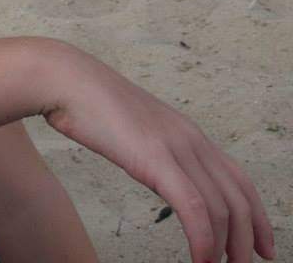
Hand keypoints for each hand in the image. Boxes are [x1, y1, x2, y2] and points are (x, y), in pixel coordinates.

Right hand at [41, 41, 275, 262]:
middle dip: (249, 237)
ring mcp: (175, 147)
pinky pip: (194, 207)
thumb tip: (156, 172)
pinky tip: (199, 258)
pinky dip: (203, 239)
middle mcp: (190, 139)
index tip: (259, 244)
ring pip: (222, 207)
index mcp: (186, 132)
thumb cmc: (87, 103)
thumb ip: (151, 150)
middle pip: (239, 197)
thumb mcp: (132, 129)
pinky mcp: (156, 158)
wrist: (66, 80)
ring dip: (227, 246)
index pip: (238, 179)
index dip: (256, 215)